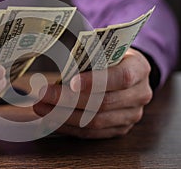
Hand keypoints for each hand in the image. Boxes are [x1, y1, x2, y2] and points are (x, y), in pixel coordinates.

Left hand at [34, 48, 152, 138]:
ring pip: (95, 121)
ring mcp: (131, 115)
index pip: (121, 77)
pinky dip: (69, 126)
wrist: (128, 72)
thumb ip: (88, 53)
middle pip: (103, 103)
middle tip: (42, 95)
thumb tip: (55, 58)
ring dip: (63, 115)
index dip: (95, 81)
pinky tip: (51, 119)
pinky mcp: (119, 129)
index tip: (70, 82)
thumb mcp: (105, 48)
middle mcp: (140, 94)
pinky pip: (92, 133)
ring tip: (41, 107)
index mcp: (139, 68)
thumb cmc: (111, 57)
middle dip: (67, 100)